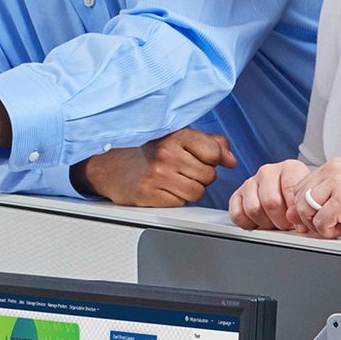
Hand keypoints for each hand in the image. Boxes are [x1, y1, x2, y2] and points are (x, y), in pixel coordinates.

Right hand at [71, 128, 236, 206]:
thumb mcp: (179, 138)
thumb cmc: (147, 151)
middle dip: (199, 176)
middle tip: (181, 170)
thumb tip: (231, 160)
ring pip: (197, 192)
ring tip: (173, 180)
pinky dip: (174, 199)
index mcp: (176, 136)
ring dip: (189, 190)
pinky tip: (162, 189)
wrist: (109, 165)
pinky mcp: (149, 194)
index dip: (210, 159)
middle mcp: (166, 154)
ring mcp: (157, 175)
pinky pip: (180, 203)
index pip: (214, 153)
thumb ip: (212, 144)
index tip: (198, 158)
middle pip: (208, 176)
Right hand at [229, 159, 312, 231]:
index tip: (299, 222)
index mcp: (290, 168)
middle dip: (281, 221)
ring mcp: (251, 182)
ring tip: (274, 223)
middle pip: (271, 202)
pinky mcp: (238, 195)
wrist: (288, 196)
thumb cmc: (299, 198)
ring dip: (265, 223)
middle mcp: (268, 172)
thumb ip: (305, 209)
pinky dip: (248, 224)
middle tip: (287, 225)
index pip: (290, 189)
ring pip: (253, 209)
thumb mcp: (308, 199)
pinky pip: (237, 214)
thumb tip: (300, 225)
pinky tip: (259, 222)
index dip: (294, 212)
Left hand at [292, 157, 340, 239]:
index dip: (302, 208)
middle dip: (308, 217)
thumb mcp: (340, 198)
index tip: (314, 219)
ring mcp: (338, 182)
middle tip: (328, 224)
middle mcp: (333, 170)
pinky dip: (328, 230)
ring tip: (337, 225)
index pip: (299, 187)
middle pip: (298, 198)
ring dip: (318, 224)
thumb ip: (316, 201)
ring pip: (305, 208)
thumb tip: (290, 215)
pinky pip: (320, 220)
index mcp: (332, 166)